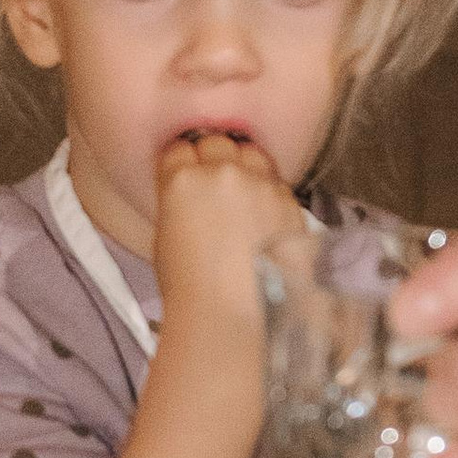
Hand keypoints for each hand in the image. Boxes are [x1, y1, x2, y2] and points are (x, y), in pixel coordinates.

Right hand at [151, 131, 295, 344]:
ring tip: (242, 197)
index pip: (178, 149)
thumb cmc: (189, 287)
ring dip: (245, 168)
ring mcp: (260, 185)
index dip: (181, 162)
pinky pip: (277, 184)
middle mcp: (222, 173)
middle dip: (213, 158)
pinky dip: (270, 194)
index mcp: (181, 179)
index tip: (184, 173)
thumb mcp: (167, 236)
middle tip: (213, 184)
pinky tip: (264, 220)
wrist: (231, 314)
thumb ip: (179, 203)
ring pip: (252, 155)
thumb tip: (191, 198)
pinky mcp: (290, 202)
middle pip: (216, 143)